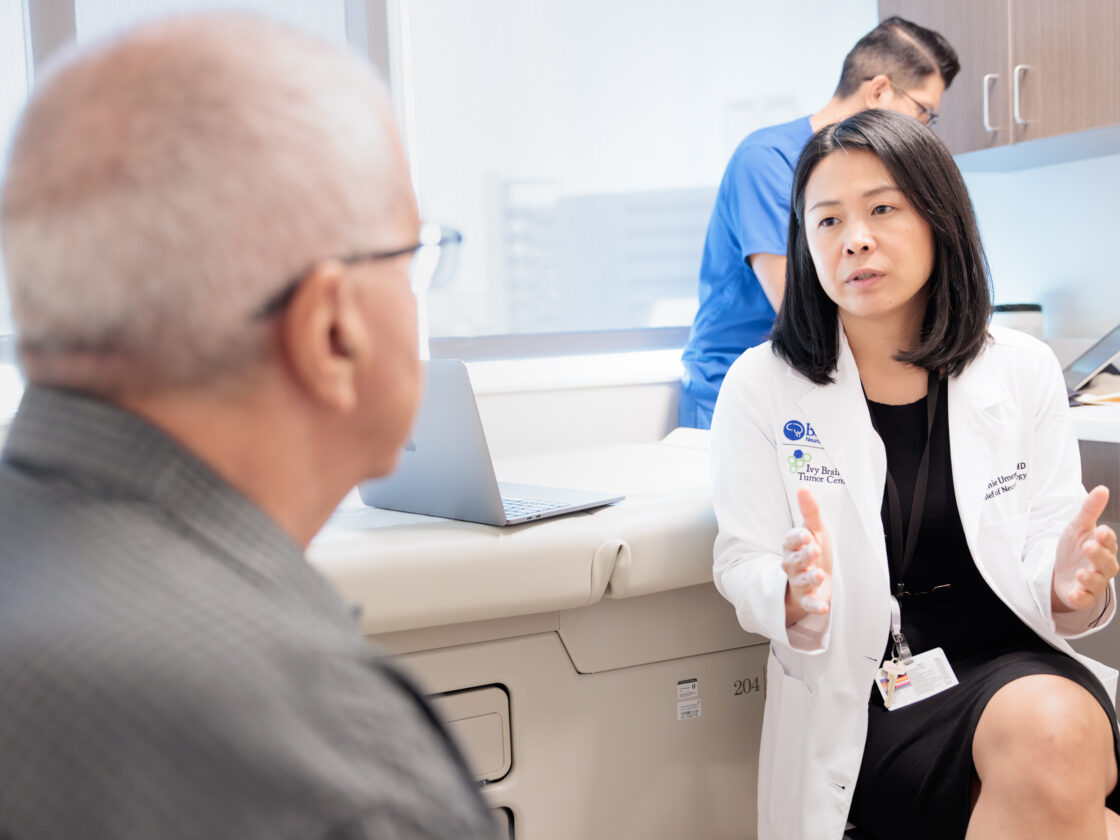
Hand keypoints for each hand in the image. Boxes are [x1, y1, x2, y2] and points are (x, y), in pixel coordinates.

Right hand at [782, 487, 832, 621]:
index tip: (806, 534)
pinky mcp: (807, 599)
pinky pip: (808, 603)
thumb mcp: (816, 530)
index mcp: (794, 547)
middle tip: (814, 550)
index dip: (797, 538)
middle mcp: (793, 565)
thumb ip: (809, 511)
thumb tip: (803, 488)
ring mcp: (799, 582)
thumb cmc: (815, 552)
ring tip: (819, 574)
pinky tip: (822, 606)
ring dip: (808, 578)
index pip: (790, 541)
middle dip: (803, 556)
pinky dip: (813, 605)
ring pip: (800, 580)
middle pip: (793, 561)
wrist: (819, 580)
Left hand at [1052, 486, 1118, 612]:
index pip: (1109, 542)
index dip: (1106, 538)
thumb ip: (1090, 510)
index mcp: (1103, 548)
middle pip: (1106, 562)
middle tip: (1089, 546)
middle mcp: (1102, 566)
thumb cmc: (1074, 550)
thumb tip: (1102, 489)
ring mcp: (1093, 582)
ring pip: (1098, 582)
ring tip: (1081, 573)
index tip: (1101, 530)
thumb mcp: (1078, 528)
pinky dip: (1080, 597)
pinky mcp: (1082, 596)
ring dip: (1090, 578)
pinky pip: (1084, 599)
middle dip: (1099, 555)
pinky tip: (1075, 593)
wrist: (1059, 573)